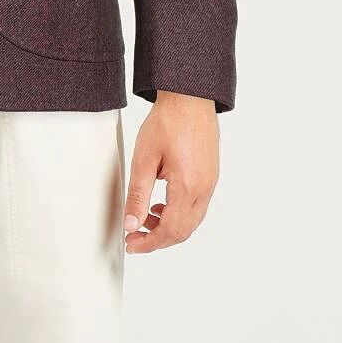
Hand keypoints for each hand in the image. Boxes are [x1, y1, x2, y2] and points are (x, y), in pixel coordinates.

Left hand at [124, 92, 220, 253]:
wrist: (190, 98)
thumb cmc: (168, 122)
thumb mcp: (144, 160)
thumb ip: (138, 196)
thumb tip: (131, 224)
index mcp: (188, 187)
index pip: (170, 231)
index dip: (149, 243)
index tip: (131, 244)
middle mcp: (204, 189)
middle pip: (183, 231)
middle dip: (158, 240)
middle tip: (134, 237)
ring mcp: (210, 183)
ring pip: (192, 221)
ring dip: (168, 227)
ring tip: (146, 218)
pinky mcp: (210, 176)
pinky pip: (197, 207)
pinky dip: (179, 214)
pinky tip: (162, 204)